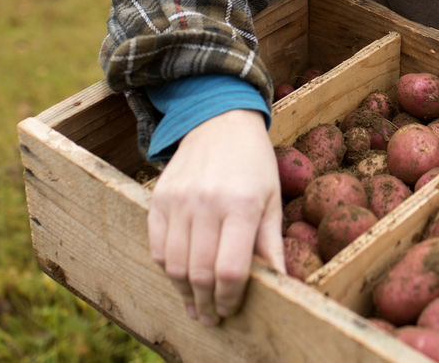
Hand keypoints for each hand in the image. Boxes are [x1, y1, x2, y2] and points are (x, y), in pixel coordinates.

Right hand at [148, 109, 284, 325]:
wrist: (219, 122)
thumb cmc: (253, 163)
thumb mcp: (271, 199)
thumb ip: (271, 243)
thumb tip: (282, 283)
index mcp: (242, 205)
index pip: (231, 269)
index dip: (230, 298)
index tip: (231, 309)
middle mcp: (208, 203)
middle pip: (200, 272)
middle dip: (207, 303)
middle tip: (212, 317)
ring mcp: (180, 200)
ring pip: (174, 265)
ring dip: (184, 292)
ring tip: (195, 305)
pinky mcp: (159, 198)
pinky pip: (157, 246)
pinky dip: (167, 267)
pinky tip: (179, 276)